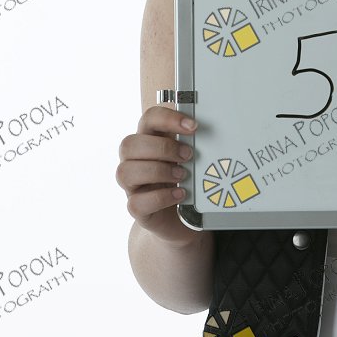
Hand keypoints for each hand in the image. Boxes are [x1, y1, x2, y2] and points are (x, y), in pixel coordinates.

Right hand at [116, 105, 196, 243]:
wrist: (182, 219)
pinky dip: (161, 198)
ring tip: (183, 176)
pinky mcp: (137, 208)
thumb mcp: (191, 159)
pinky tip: (180, 195)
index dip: (168, 118)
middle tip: (188, 155)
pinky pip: (136, 203)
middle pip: (129, 144)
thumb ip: (194, 144)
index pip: (149, 119)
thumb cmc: (185, 181)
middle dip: (162, 147)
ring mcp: (132, 186)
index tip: (193, 126)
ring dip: (158, 171)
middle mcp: (135, 161)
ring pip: (125, 171)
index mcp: (149, 141)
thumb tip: (211, 133)